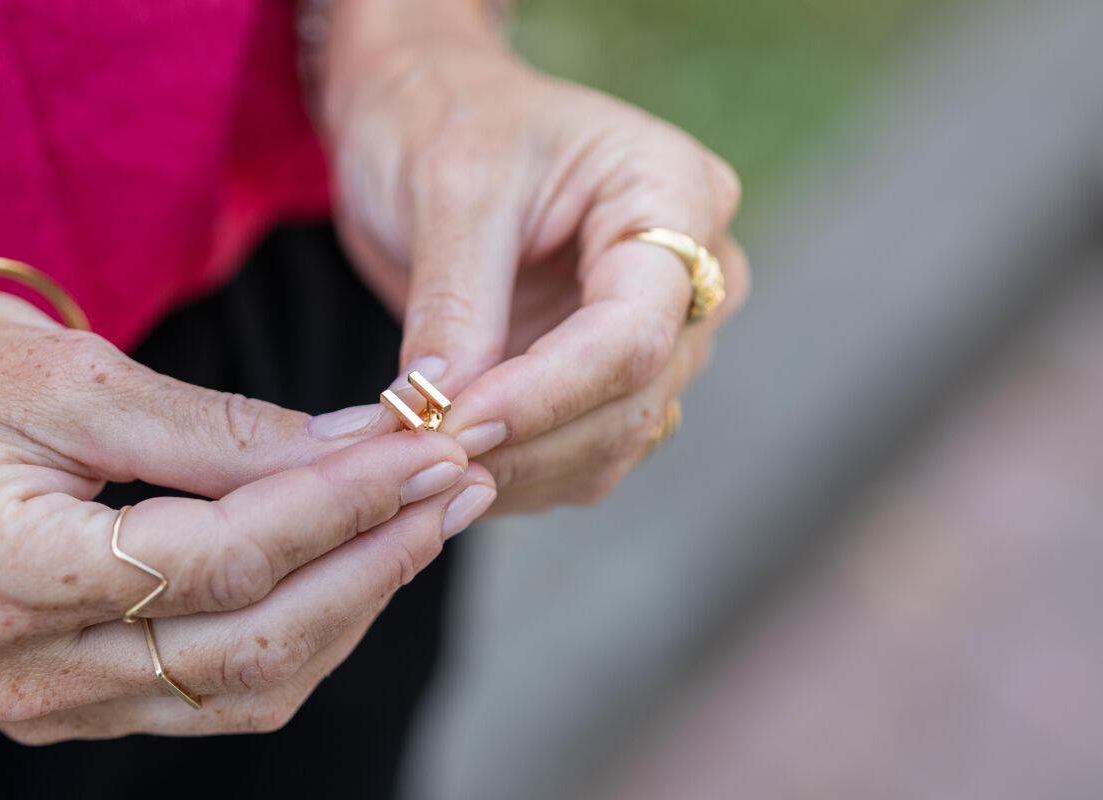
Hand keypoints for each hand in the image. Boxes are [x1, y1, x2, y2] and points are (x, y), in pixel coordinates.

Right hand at [0, 280, 494, 741]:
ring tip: (428, 519)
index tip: (433, 448)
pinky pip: (220, 692)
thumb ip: (222, 433)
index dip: (347, 505)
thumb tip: (359, 447)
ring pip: (252, 683)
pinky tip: (357, 567)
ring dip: (356, 603)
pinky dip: (303, 632)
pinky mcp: (74, 701)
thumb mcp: (76, 375)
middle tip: (458, 486)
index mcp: (8, 570)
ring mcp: (47, 702)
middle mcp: (24, 668)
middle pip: (254, 641)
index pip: (227, 556)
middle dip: (377, 561)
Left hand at [320, 7, 748, 511]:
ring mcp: (661, 330)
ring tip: (419, 465)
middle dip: (524, 443)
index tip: (453, 425)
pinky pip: (583, 453)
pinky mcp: (611, 374)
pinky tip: (447, 467)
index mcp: (673, 194)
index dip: (546, 393)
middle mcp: (692, 271)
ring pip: (613, 442)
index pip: (634, 330)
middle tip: (419, 458)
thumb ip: (455, 301)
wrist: (432, 112)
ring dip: (518, 471)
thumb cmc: (445, 117)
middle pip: (633, 399)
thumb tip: (441, 412)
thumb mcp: (447, 186)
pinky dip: (516, 473)